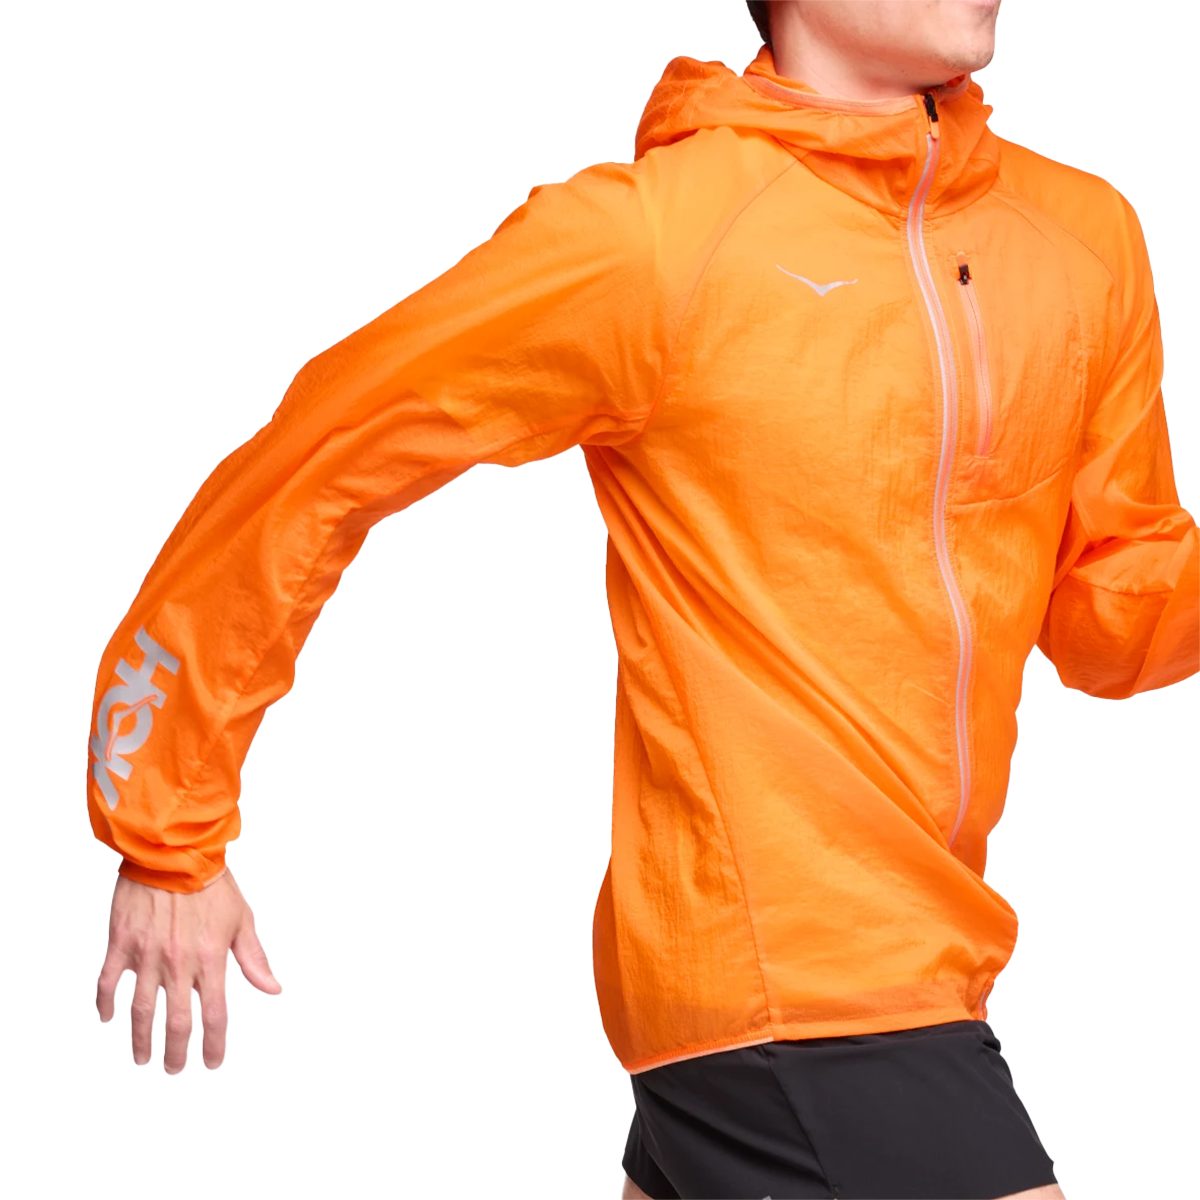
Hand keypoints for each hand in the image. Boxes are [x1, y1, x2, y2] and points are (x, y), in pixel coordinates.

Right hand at [95, 869, 281, 1072]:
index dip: (214, 1044)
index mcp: (211, 959)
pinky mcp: (122, 943)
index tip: (212, 1063)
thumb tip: (273, 988)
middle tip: (174, 1069)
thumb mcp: (242, 919)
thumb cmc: (212, 884)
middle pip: (177, 1023)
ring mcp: (147, 955)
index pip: (215, 1015)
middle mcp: (178, 963)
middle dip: (176, 1053)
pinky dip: (106, 1003)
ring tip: (143, 1058)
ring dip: (140, 1039)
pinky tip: (108, 1019)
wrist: (175, 852)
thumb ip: (254, 959)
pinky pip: (109, 982)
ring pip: (140, 1011)